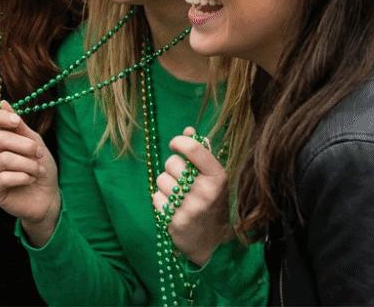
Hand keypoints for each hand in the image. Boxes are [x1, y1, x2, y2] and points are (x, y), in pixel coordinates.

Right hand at [0, 102, 59, 243]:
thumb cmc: (39, 167)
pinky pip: (3, 178)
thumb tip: (3, 102)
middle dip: (25, 145)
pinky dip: (22, 177)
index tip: (17, 121)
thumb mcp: (34, 142)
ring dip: (27, 164)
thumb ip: (19, 126)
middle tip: (39, 154)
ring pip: (4, 159)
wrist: (47, 196)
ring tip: (38, 170)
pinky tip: (30, 179)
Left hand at [153, 128, 229, 266]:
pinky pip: (155, 197)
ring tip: (177, 195)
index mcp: (217, 178)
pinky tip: (172, 207)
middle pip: (172, 163)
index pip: (193, 148)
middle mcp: (206, 193)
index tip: (175, 144)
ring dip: (165, 185)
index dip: (179, 141)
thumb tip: (188, 129)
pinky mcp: (175, 221)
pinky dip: (160, 200)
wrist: (209, 243)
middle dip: (173, 168)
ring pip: (161, 179)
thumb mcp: (212, 178)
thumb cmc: (210, 203)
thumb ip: (200, 154)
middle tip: (181, 179)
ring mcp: (191, 208)